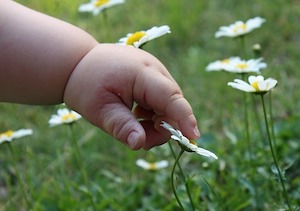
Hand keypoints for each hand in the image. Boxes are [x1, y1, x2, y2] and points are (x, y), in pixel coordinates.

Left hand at [63, 44, 199, 149]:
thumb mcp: (99, 109)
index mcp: (142, 73)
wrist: (78, 63)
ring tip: (132, 124)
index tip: (193, 136)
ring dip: (155, 122)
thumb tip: (139, 145)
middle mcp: (154, 70)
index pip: (170, 96)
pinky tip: (135, 115)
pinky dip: (152, 114)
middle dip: (162, 127)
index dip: (183, 117)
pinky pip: (160, 101)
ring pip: (168, 105)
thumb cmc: (86, 84)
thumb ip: (121, 126)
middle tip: (141, 139)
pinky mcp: (152, 78)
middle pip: (172, 104)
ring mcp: (154, 73)